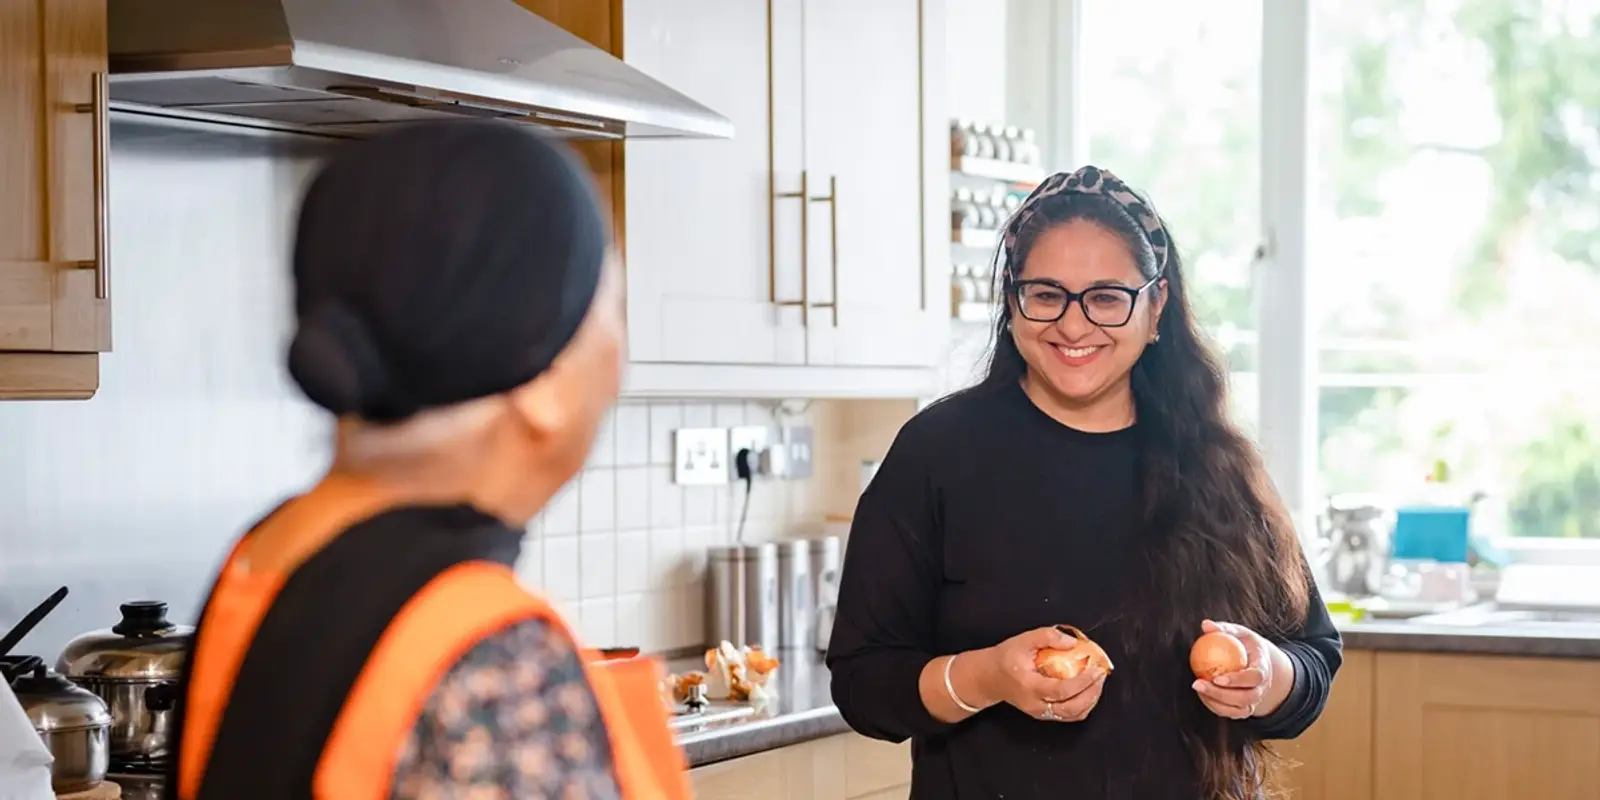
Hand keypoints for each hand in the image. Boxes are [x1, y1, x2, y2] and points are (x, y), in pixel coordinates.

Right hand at [982, 626, 1107, 722]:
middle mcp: (1036, 705)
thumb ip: (1047, 636)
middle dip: (1093, 692)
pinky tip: (1089, 690)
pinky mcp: (1046, 715)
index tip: (1096, 668)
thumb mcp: (1023, 640)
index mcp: (1030, 686)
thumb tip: (1072, 643)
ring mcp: (1041, 713)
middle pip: (1072, 708)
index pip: (1061, 691)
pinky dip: (1085, 704)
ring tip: (1098, 680)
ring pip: (1074, 715)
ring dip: (1092, 699)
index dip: (1083, 681)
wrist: (991, 677)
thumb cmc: (1007, 658)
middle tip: (1101, 674)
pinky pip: (1071, 716)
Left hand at [1191, 620, 1291, 719]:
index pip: (1255, 677)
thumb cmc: (1246, 645)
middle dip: (1221, 694)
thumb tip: (1206, 625)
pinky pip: (1232, 714)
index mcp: (1263, 668)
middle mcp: (1262, 688)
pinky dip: (1217, 708)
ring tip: (1198, 689)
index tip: (1216, 677)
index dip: (1238, 680)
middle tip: (1198, 684)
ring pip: (1239, 710)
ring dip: (1216, 703)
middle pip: (1246, 697)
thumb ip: (1224, 629)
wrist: (1259, 662)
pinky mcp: (1245, 708)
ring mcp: (1255, 700)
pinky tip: (1202, 695)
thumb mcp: (1239, 633)